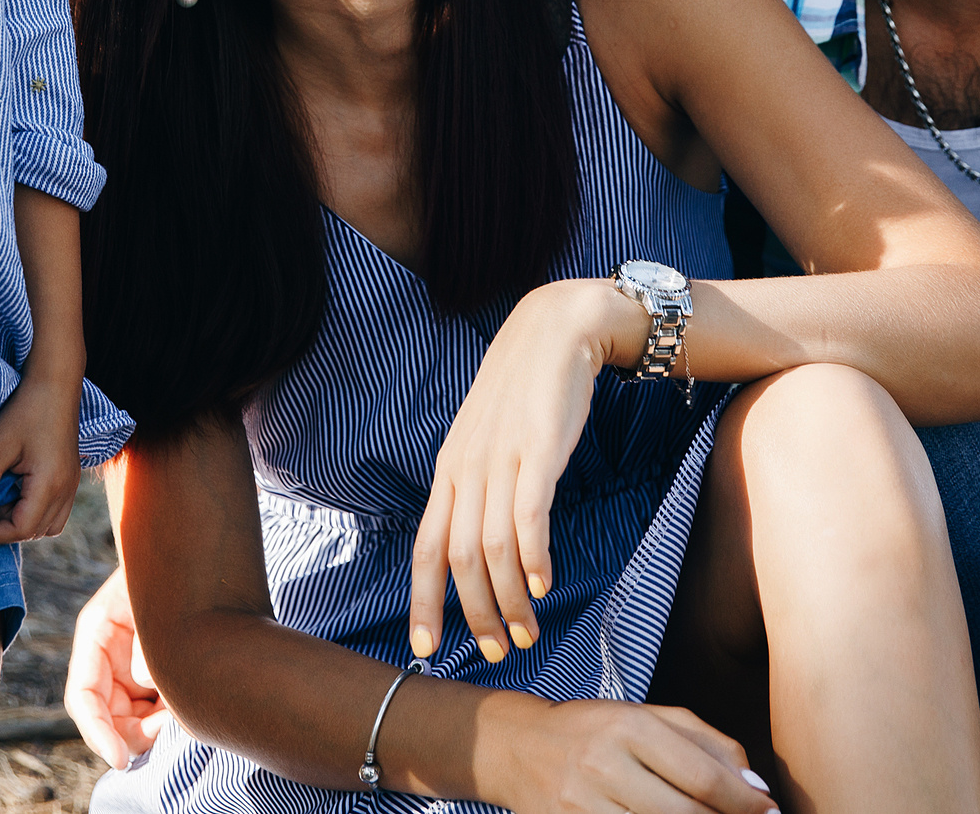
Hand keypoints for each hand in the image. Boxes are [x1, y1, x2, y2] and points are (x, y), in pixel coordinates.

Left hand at [0, 369, 82, 543]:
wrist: (55, 385)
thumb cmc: (24, 413)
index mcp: (49, 485)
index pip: (21, 530)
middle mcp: (66, 491)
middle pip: (35, 532)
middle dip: (7, 525)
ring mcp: (72, 485)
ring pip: (48, 526)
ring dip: (24, 520)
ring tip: (6, 494)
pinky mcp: (71, 478)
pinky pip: (56, 512)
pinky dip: (37, 511)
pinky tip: (20, 488)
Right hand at [65, 564, 172, 768]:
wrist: (191, 558)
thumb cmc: (170, 574)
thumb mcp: (153, 601)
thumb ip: (146, 643)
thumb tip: (146, 679)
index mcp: (96, 636)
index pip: (84, 697)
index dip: (97, 733)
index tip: (119, 759)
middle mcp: (107, 659)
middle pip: (106, 718)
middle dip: (133, 734)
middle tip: (169, 725)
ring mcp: (128, 670)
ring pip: (130, 721)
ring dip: (153, 728)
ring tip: (182, 708)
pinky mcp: (151, 678)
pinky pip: (153, 711)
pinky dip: (168, 717)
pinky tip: (187, 702)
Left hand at [410, 280, 635, 661]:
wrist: (555, 329)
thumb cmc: (524, 393)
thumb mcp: (486, 441)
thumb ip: (479, 488)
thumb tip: (478, 544)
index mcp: (449, 471)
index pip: (425, 547)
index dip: (424, 601)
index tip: (426, 649)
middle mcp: (466, 469)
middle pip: (458, 558)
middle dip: (475, 614)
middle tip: (499, 650)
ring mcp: (500, 459)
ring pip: (494, 546)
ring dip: (509, 599)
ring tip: (528, 631)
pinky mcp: (538, 449)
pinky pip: (529, 513)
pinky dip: (533, 556)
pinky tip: (543, 584)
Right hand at [493, 699, 775, 813]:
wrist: (518, 747)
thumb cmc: (597, 730)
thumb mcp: (649, 717)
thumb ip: (706, 743)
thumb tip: (756, 788)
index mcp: (628, 726)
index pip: (703, 775)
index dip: (745, 802)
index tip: (771, 812)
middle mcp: (603, 764)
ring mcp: (580, 805)